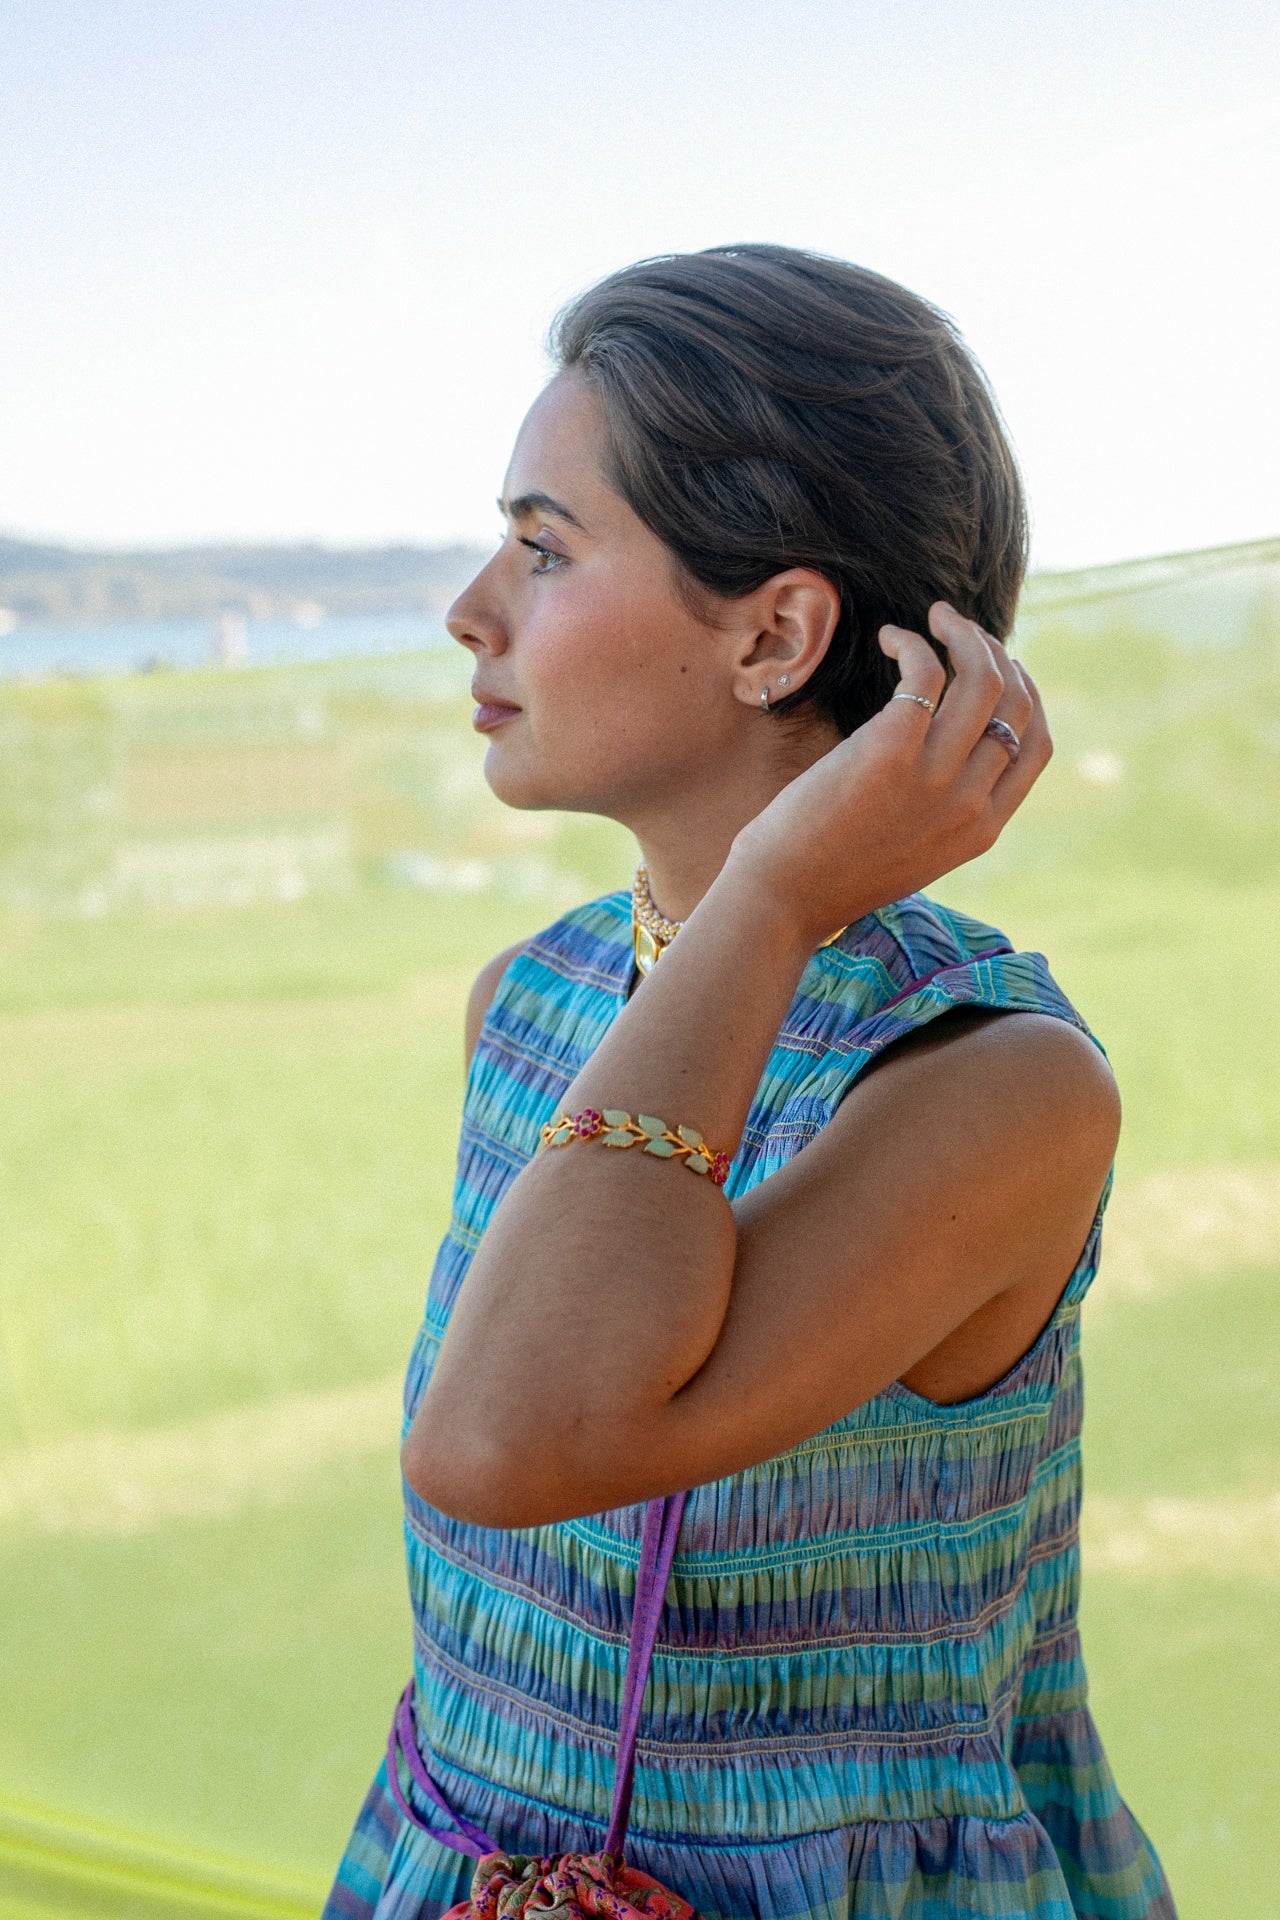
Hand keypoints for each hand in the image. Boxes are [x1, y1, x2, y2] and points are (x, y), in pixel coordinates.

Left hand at [730, 602, 1049, 939]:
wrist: (784, 898)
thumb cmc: (833, 872)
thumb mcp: (912, 848)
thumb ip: (943, 807)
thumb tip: (948, 747)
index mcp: (982, 829)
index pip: (1036, 746)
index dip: (1027, 695)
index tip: (1003, 668)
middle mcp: (970, 803)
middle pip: (1016, 703)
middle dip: (998, 653)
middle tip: (962, 631)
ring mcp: (935, 776)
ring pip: (983, 679)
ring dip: (965, 634)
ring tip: (937, 618)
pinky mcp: (891, 749)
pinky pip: (924, 672)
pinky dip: (913, 643)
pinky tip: (890, 638)